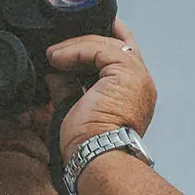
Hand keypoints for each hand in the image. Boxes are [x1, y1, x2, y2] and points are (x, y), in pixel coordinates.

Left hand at [44, 18, 156, 158]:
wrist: (97, 155)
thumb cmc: (89, 144)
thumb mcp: (76, 108)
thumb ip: (70, 87)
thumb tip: (55, 71)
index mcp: (134, 93)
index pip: (123, 56)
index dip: (102, 41)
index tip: (75, 40)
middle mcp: (141, 81)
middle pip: (119, 44)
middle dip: (89, 38)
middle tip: (60, 44)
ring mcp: (137, 75)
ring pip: (107, 44)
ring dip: (76, 46)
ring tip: (52, 55)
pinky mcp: (126, 72)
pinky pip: (99, 49)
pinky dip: (75, 51)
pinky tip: (57, 59)